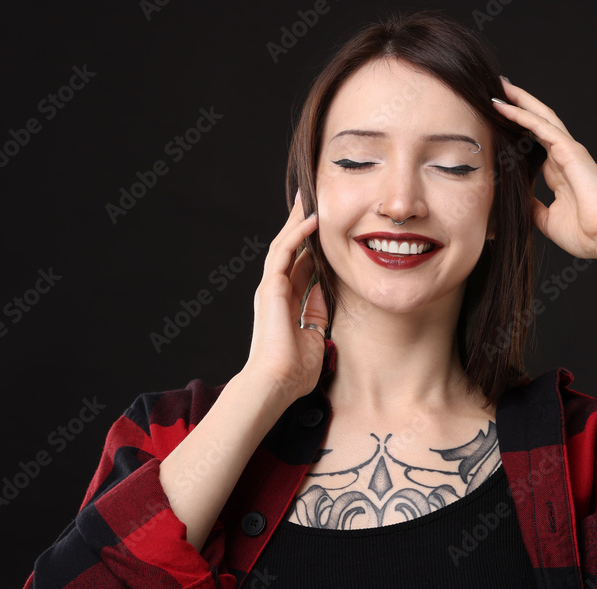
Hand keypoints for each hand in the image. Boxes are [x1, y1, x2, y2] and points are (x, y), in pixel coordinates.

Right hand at [240, 190, 327, 404]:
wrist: (276, 383)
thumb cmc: (294, 371)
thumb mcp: (315, 335)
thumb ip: (317, 313)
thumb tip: (326, 293)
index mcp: (286, 302)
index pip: (302, 265)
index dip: (313, 246)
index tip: (326, 228)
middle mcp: (276, 291)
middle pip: (290, 248)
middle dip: (301, 224)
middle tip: (314, 199)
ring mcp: (271, 287)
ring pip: (284, 244)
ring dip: (297, 220)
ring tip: (310, 197)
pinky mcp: (270, 287)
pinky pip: (284, 253)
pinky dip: (298, 234)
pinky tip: (312, 219)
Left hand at [491, 78, 596, 259]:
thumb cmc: (586, 233)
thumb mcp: (547, 220)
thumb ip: (533, 207)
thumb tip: (517, 202)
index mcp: (559, 172)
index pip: (534, 143)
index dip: (517, 130)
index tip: (497, 121)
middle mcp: (563, 157)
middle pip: (537, 123)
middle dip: (518, 105)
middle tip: (497, 90)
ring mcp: (568, 151)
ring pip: (540, 117)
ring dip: (520, 101)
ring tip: (500, 86)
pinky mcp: (570, 151)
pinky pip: (542, 127)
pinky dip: (523, 115)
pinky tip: (505, 106)